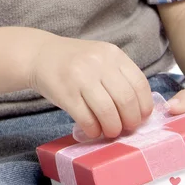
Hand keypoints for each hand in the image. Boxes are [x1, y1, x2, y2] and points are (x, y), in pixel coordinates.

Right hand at [27, 35, 153, 138]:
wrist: (40, 55)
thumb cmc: (75, 62)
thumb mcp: (100, 58)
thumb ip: (119, 76)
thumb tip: (140, 110)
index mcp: (112, 54)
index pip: (139, 84)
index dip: (144, 106)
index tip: (141, 117)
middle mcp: (98, 63)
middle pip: (125, 100)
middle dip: (130, 121)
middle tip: (126, 128)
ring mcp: (80, 77)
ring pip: (108, 112)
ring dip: (112, 128)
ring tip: (110, 131)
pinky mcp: (65, 93)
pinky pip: (87, 119)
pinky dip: (94, 130)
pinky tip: (93, 130)